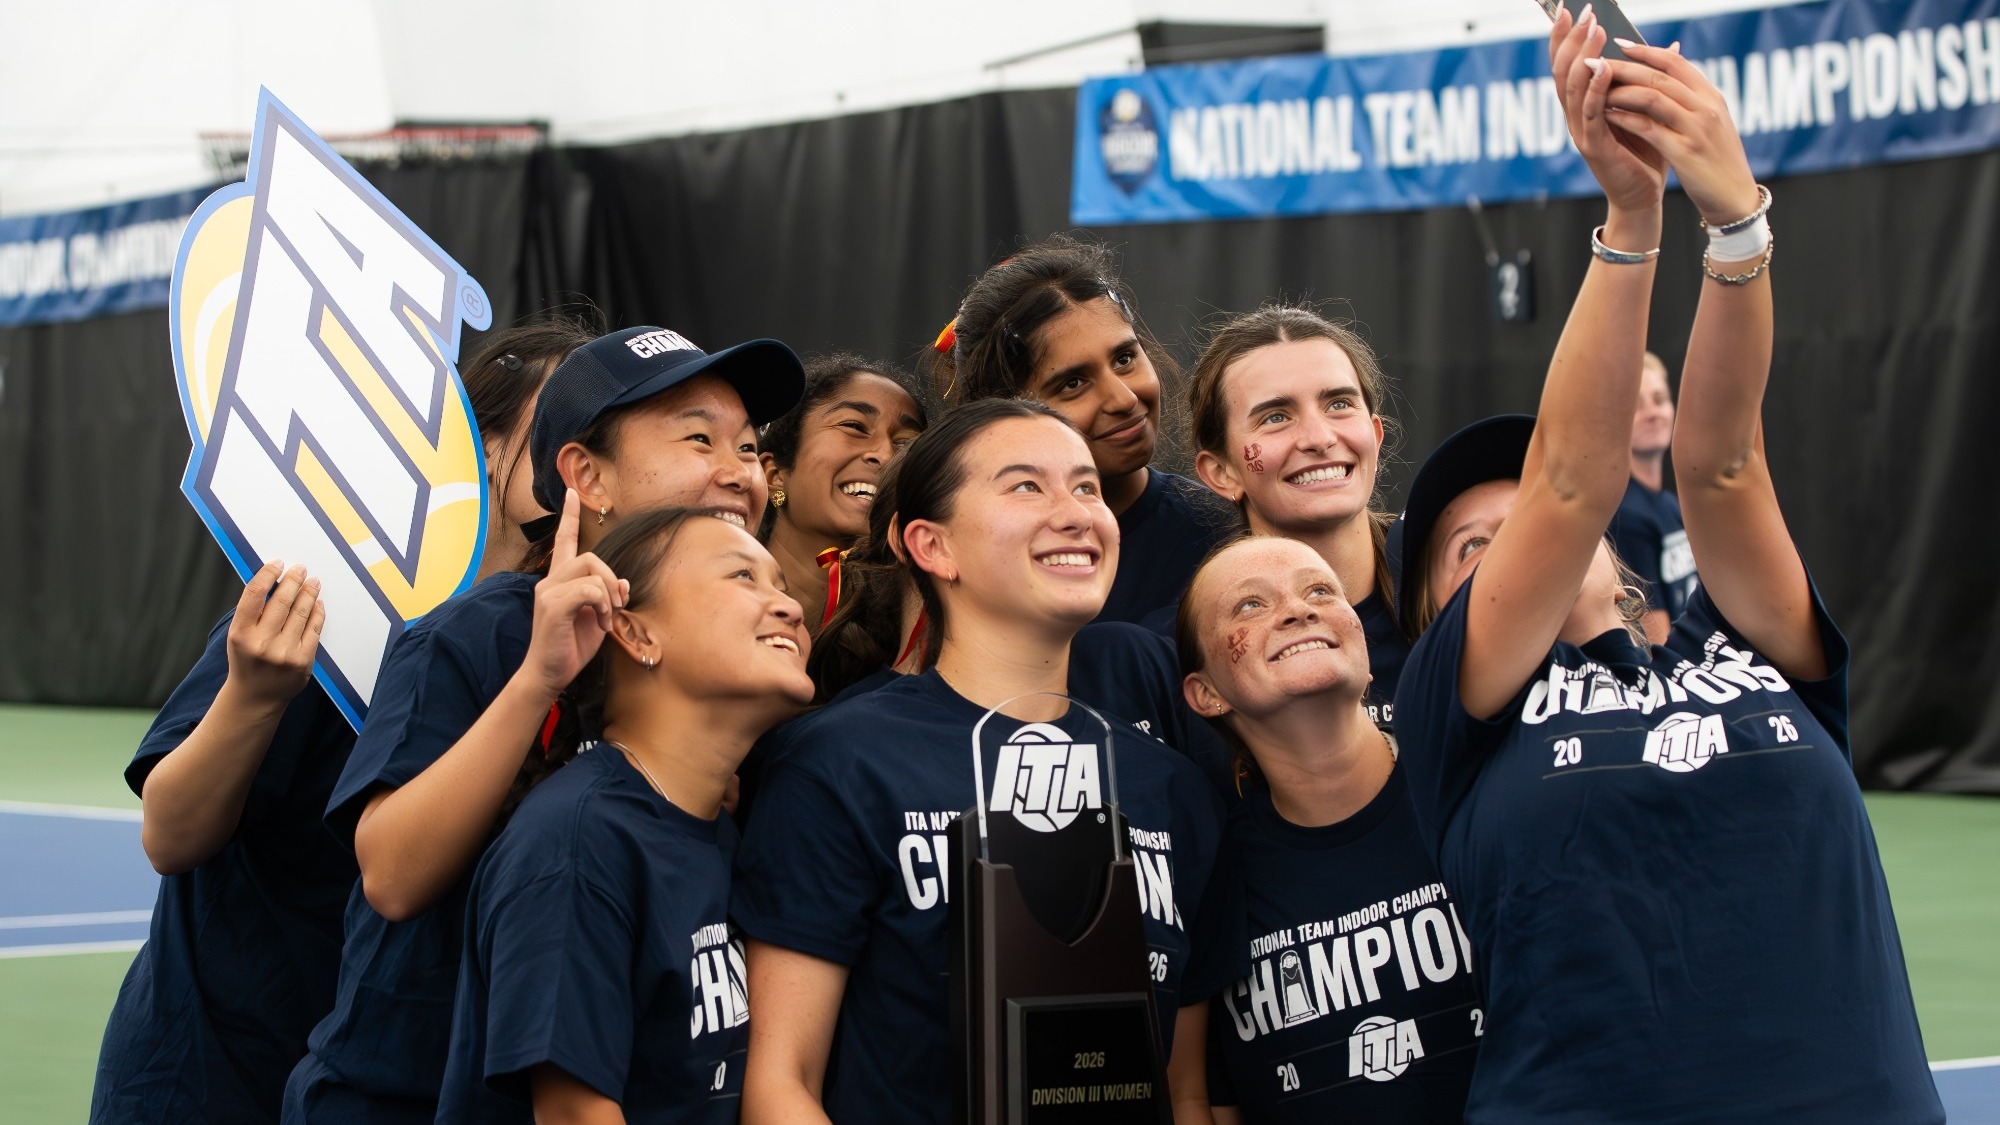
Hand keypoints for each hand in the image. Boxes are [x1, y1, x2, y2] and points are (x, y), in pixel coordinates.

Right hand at [224, 560, 323, 707]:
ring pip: (301, 612)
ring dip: (309, 593)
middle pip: (282, 601)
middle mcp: (261, 642)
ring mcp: (284, 653)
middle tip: (300, 569)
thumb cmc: (247, 660)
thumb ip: (253, 612)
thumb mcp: (239, 636)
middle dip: (293, 580)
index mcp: (240, 633)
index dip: (268, 574)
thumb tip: (276, 581)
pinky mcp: (302, 661)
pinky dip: (317, 613)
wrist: (255, 697)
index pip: (254, 594)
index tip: (278, 564)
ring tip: (313, 582)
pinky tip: (318, 603)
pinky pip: (314, 629)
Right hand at [520, 489, 629, 698]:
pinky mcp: (553, 606)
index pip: (564, 542)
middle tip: (617, 605)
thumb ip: (607, 598)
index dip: (569, 517)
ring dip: (608, 595)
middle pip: (590, 556)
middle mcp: (550, 581)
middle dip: (612, 579)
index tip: (572, 493)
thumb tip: (623, 582)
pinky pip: (588, 589)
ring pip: (591, 570)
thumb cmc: (570, 647)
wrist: (549, 674)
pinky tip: (601, 623)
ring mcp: (548, 592)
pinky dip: (602, 604)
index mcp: (559, 581)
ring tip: (606, 618)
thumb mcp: (597, 619)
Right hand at [1551, 5, 1665, 215]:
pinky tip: (1604, 67)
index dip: (1567, 36)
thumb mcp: (1650, 109)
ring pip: (1572, 88)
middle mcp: (1576, 116)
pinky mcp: (1594, 147)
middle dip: (1571, 38)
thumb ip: (1654, 79)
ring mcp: (1582, 132)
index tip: (1573, 8)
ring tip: (1594, 30)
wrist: (1645, 196)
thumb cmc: (1647, 153)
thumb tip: (1672, 48)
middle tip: (1582, 12)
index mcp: (1585, 106)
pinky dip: (1596, 89)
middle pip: (1563, 71)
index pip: (1569, 65)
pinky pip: (1590, 113)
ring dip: (1582, 56)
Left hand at [1600, 45, 1760, 225]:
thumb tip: (1669, 76)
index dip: (1646, 51)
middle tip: (1596, 63)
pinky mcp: (1685, 152)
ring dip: (1620, 91)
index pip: (1676, 63)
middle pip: (1660, 76)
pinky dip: (1625, 118)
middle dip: (1624, 68)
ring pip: (1652, 98)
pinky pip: (1649, 128)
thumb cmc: (1718, 160)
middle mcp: (1706, 107)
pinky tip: (1607, 116)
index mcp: (1712, 96)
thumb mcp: (1711, 122)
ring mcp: (1696, 129)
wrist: (1734, 197)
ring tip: (1597, 89)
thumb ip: (1692, 98)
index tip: (1620, 46)